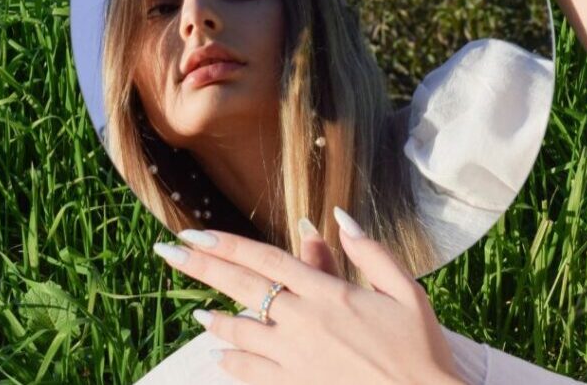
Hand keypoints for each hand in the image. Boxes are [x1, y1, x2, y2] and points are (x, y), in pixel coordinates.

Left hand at [152, 207, 463, 384]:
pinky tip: (221, 356)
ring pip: (240, 332)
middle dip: (200, 267)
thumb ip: (370, 251)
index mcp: (328, 292)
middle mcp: (304, 320)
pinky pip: (251, 373)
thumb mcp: (405, 290)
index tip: (195, 234)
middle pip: (241, 286)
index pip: (265, 259)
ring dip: (215, 320)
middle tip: (167, 253)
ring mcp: (296, 357)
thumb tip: (339, 217)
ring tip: (197, 315)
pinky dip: (232, 362)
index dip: (226, 245)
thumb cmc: (419, 347)